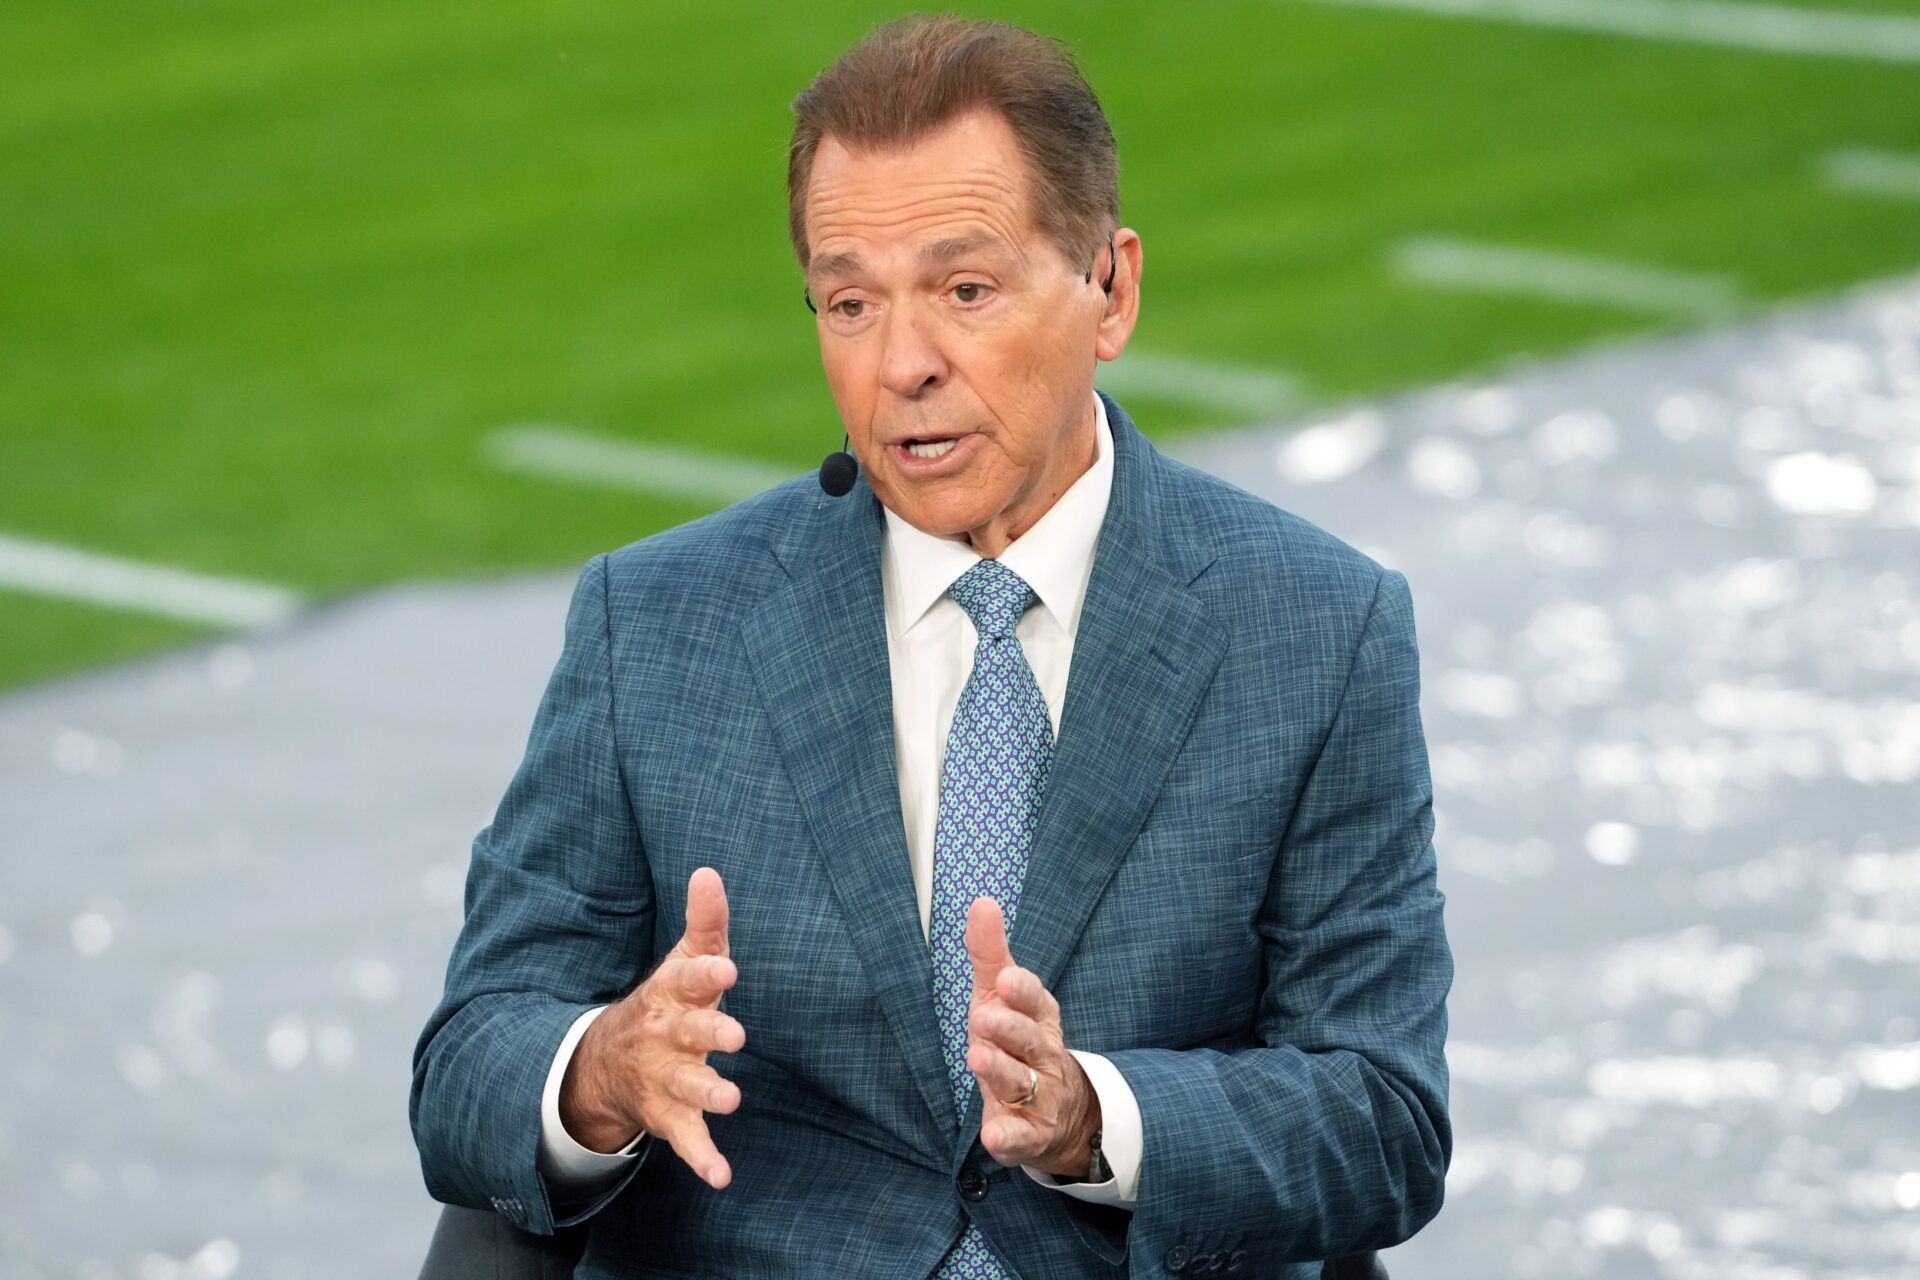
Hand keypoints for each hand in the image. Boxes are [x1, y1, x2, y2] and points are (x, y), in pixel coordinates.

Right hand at [559, 866, 744, 1188]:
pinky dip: (702, 1159)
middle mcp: (666, 1037)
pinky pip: (686, 1140)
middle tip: (736, 1036)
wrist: (606, 1063)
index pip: (690, 980)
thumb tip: (709, 872)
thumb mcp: (683, 962)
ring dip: (708, 1094)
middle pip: (688, 1034)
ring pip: (686, 1087)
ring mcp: (664, 1079)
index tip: (727, 969)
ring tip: (732, 1099)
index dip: (707, 974)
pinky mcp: (669, 1117)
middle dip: (709, 1035)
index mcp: (672, 995)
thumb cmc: (668, 1002)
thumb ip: (705, 922)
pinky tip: (722, 1177)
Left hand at [964, 897, 1099, 1177]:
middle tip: (982, 1016)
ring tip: (978, 1058)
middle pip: (1027, 1040)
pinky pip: (1020, 1137)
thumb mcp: (1004, 997)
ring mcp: (1038, 1096)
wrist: (1061, 1111)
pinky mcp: (1028, 1134)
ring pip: (1020, 1083)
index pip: (1033, 1000)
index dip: (1020, 991)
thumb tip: (982, 901)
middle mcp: (1042, 1055)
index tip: (1004, 978)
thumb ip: (991, 953)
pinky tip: (993, 1136)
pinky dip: (1008, 1137)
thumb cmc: (1019, 1040)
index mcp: (1038, 1018)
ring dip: (1000, 1072)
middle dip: (1008, 1028)